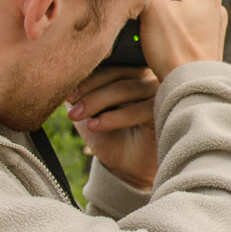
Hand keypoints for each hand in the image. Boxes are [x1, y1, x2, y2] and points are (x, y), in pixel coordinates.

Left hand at [67, 66, 158, 188]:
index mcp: (130, 71)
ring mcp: (160, 92)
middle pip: (118, 72)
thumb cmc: (108, 136)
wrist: (124, 168)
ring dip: (98, 101)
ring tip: (78, 117)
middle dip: (90, 89)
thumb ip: (78, 91)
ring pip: (127, 88)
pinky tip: (95, 125)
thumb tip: (63, 73)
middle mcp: (148, 77)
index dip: (87, 74)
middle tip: (71, 106)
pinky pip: (141, 109)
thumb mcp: (87, 110)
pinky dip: (115, 117)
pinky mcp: (166, 111)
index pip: (109, 62)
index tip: (66, 94)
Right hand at [139, 0, 227, 80]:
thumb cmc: (176, 49)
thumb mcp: (154, 10)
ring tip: (146, 17)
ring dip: (165, 7)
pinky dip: (170, 25)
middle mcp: (214, 6)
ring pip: (184, 6)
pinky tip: (155, 36)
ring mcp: (212, 27)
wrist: (193, 89)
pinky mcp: (206, 45)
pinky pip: (186, 25)